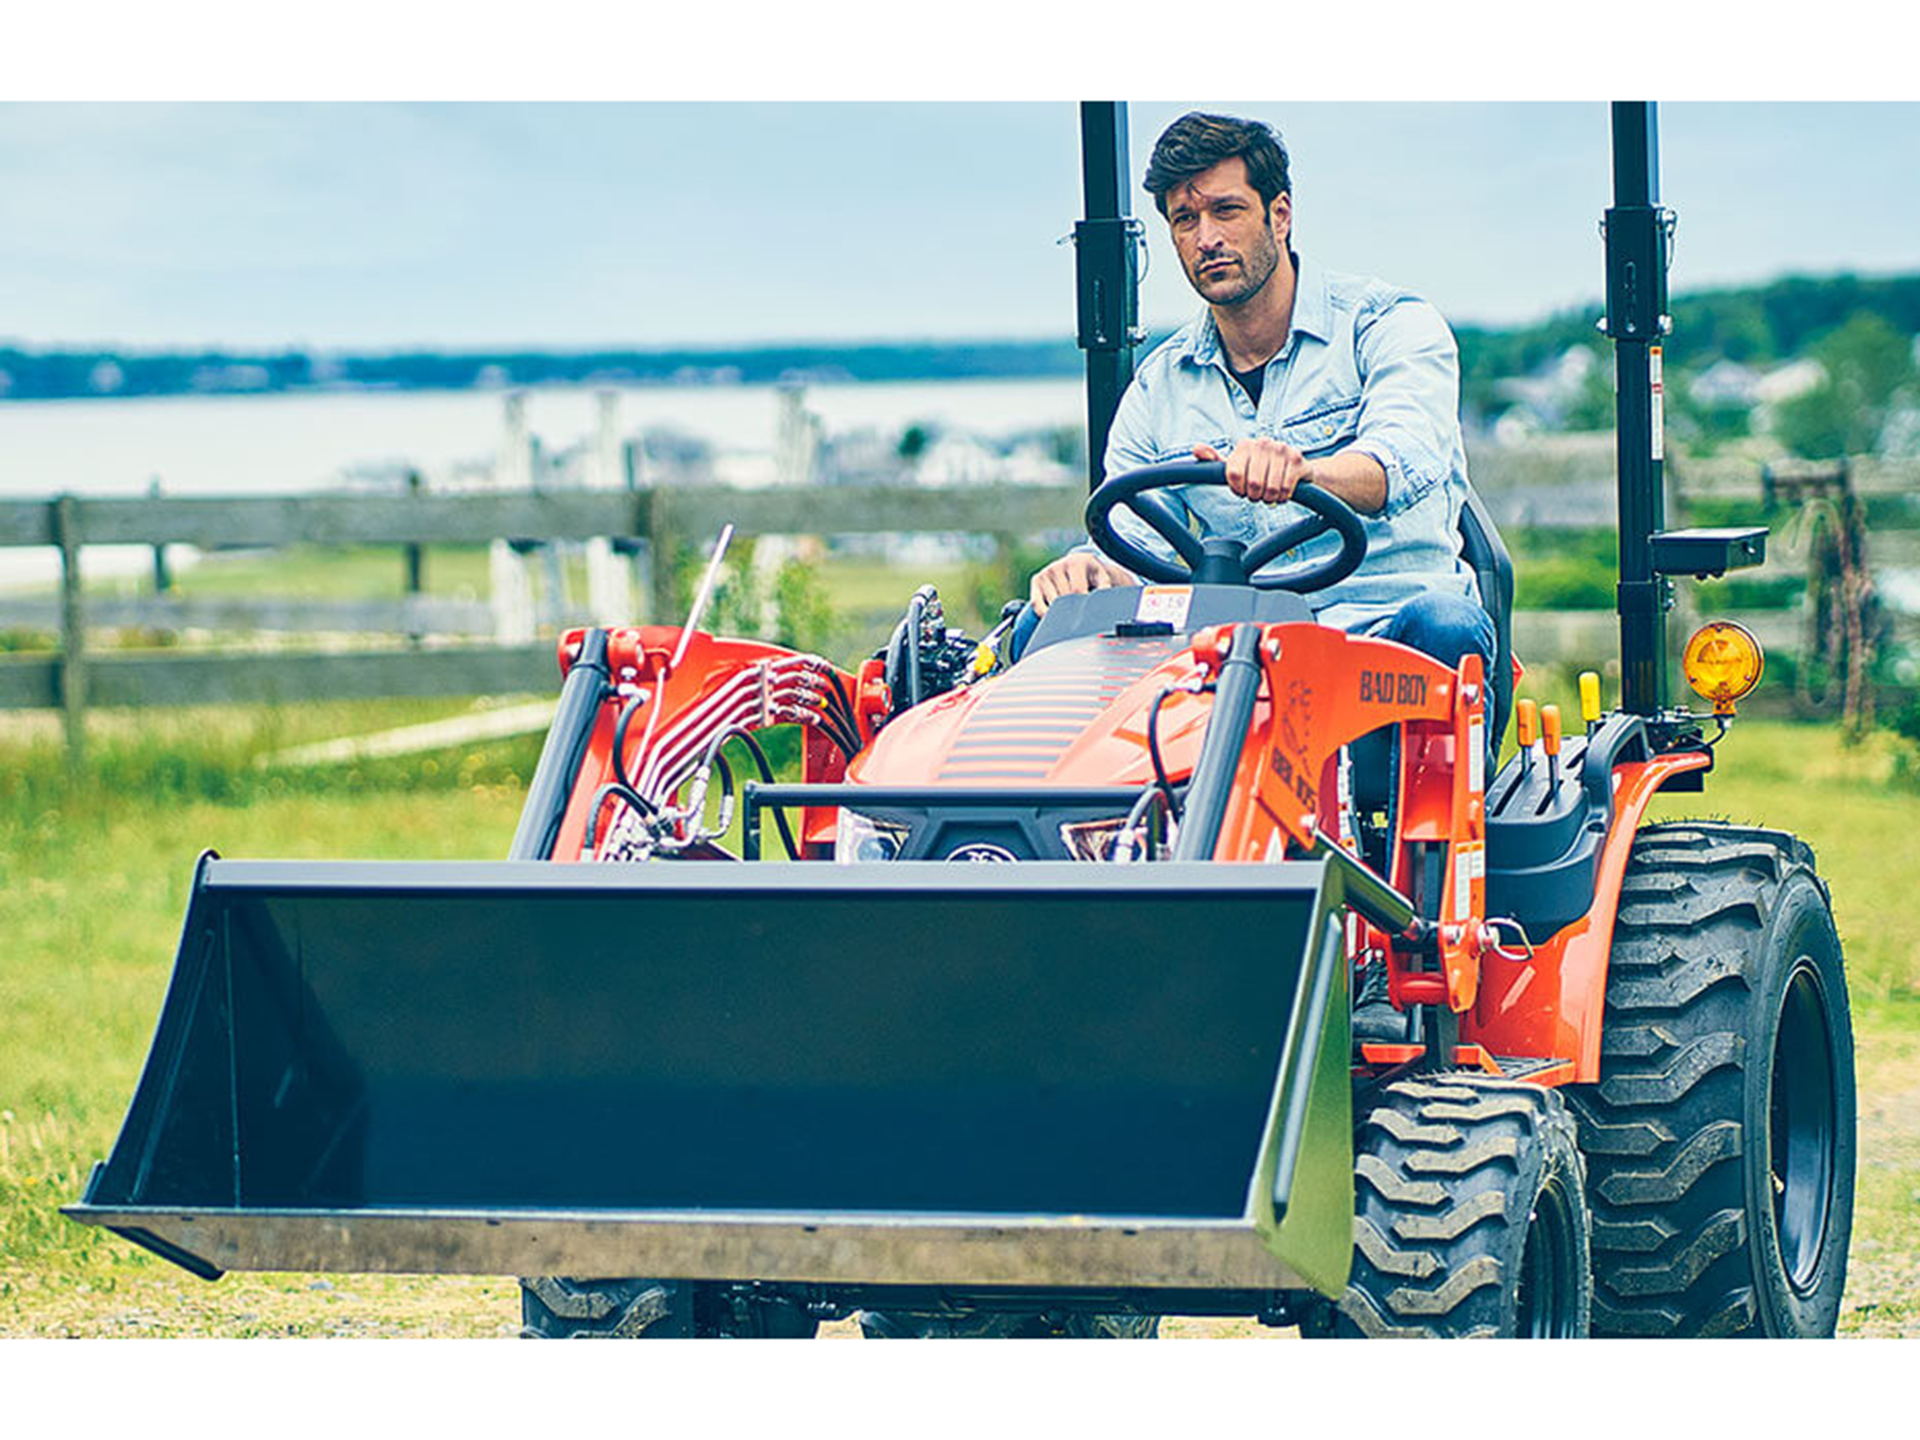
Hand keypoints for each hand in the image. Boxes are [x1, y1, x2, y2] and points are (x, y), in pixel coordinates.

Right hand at [1029, 553, 1135, 614]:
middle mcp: (1059, 565)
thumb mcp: (1103, 579)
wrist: (1081, 564)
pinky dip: (1044, 614)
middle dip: (1072, 610)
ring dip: (1060, 612)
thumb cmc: (1093, 576)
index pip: (1077, 591)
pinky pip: (1037, 605)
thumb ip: (1104, 589)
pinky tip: (1053, 615)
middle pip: (1064, 599)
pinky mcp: (1036, 580)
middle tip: (1079, 617)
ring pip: (1052, 604)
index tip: (1087, 616)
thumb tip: (1103, 601)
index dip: (1082, 606)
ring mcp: (1046, 573)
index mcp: (1077, 563)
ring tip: (1070, 610)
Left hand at [1193, 439, 1313, 504]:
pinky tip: (1283, 492)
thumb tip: (1196, 449)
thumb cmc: (1263, 470)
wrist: (1298, 468)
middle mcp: (1263, 443)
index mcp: (1245, 445)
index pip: (1233, 475)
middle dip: (1255, 496)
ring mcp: (1282, 449)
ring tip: (1271, 492)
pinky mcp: (1297, 459)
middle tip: (1259, 493)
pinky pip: (1285, 489)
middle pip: (1252, 485)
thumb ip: (1215, 460)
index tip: (1243, 489)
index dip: (1238, 489)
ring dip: (1270, 498)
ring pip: (1269, 489)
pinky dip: (1283, 497)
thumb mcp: (1237, 466)